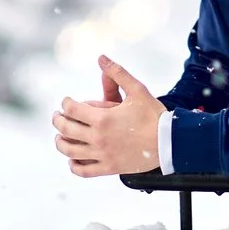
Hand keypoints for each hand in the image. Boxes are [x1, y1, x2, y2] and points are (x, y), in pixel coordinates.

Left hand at [52, 55, 163, 176]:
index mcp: (102, 118)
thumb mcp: (137, 90)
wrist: (170, 141)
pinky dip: (74, 167)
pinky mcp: (110, 168)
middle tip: (58, 116)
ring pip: (70, 152)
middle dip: (58, 120)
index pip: (72, 109)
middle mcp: (98, 138)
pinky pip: (85, 171)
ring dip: (60, 143)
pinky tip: (72, 161)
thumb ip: (117, 73)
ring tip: (59, 138)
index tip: (66, 101)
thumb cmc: (154, 114)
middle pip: (66, 129)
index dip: (65, 103)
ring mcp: (103, 155)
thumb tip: (101, 58)